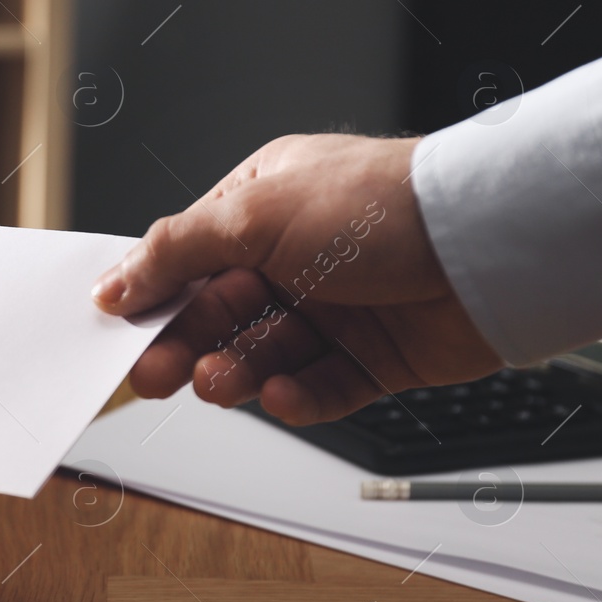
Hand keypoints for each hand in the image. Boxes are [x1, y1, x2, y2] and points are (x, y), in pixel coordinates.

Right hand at [92, 134, 500, 423]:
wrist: (487, 246)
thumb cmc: (382, 205)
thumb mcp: (252, 214)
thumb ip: (175, 251)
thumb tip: (114, 281)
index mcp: (263, 205)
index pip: (188, 257)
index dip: (153, 295)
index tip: (119, 328)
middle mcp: (296, 255)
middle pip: (220, 313)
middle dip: (187, 344)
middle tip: (155, 374)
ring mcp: (336, 307)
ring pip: (264, 355)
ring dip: (237, 372)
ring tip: (221, 381)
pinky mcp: (374, 357)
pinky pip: (318, 386)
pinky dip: (296, 396)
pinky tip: (284, 392)